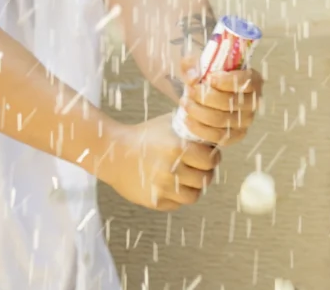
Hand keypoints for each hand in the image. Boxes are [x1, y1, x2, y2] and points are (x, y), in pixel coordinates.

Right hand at [102, 113, 217, 210]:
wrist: (113, 153)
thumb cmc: (145, 135)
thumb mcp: (170, 124)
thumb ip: (193, 129)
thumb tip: (216, 132)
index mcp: (178, 148)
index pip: (211, 160)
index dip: (213, 158)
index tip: (209, 155)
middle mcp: (171, 170)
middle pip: (205, 179)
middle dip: (205, 172)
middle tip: (199, 168)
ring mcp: (162, 188)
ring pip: (193, 196)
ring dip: (193, 187)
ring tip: (187, 178)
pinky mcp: (153, 201)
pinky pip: (176, 204)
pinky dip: (177, 196)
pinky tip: (171, 185)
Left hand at [176, 65, 263, 147]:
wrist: (205, 100)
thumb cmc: (207, 81)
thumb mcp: (199, 66)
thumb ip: (192, 65)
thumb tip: (193, 78)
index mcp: (253, 81)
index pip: (247, 81)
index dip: (227, 81)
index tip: (209, 78)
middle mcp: (253, 102)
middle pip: (230, 101)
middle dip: (206, 97)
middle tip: (190, 90)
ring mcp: (245, 121)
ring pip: (221, 119)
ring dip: (198, 111)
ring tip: (185, 102)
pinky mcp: (234, 136)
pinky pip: (217, 135)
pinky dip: (199, 127)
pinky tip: (187, 119)